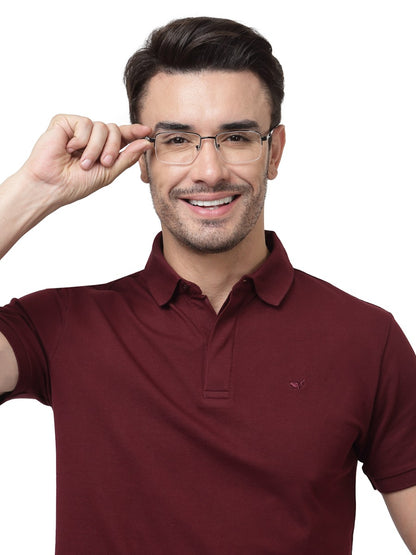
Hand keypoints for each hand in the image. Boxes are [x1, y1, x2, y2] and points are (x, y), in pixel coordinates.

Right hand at [19, 114, 151, 207]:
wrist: (52, 186)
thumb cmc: (75, 184)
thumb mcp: (108, 173)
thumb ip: (127, 157)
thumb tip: (146, 143)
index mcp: (102, 148)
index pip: (122, 136)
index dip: (135, 132)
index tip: (147, 130)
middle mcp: (92, 137)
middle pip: (114, 129)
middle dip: (112, 148)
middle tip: (103, 163)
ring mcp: (78, 129)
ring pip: (101, 126)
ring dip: (95, 148)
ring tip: (82, 162)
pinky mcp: (65, 122)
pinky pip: (85, 123)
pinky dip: (81, 139)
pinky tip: (69, 149)